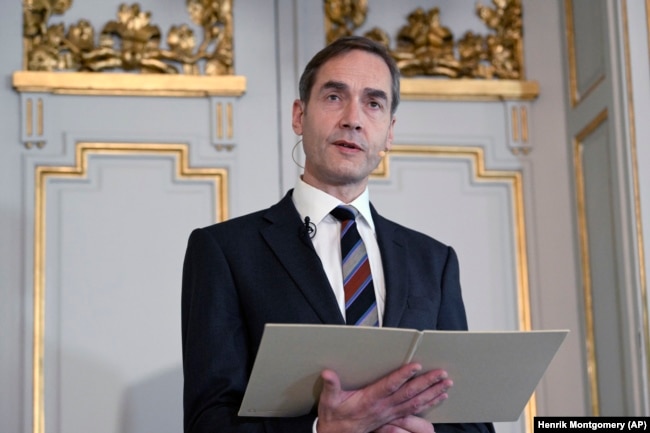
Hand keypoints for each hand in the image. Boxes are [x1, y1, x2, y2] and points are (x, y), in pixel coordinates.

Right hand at [316, 362, 450, 432]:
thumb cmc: (334, 416)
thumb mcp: (328, 401)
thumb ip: (331, 386)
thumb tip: (327, 372)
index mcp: (370, 400)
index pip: (390, 386)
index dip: (403, 376)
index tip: (416, 365)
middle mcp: (384, 408)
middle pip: (409, 394)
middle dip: (426, 384)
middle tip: (441, 374)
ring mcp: (391, 414)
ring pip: (416, 403)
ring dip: (432, 393)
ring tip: (446, 383)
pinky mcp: (394, 418)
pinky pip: (416, 411)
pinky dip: (430, 404)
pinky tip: (440, 397)